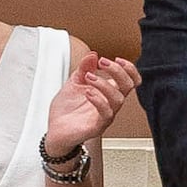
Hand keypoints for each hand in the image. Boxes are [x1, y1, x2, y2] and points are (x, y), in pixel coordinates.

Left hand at [40, 48, 134, 162]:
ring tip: (89, 77)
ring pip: (118, 99)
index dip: (129, 68)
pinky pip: (106, 114)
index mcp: (108, 93)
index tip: (115, 58)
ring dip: (104, 84)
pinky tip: (88, 92)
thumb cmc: (66, 111)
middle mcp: (110, 104)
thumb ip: (84, 68)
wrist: (55, 131)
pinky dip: (98, 100)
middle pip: (128, 86)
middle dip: (117, 71)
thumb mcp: (73, 83)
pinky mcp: (97, 127)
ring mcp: (105, 116)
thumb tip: (92, 54)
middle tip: (102, 62)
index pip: (130, 80)